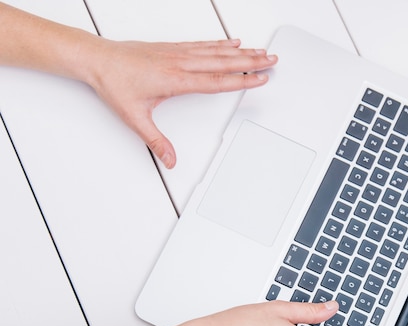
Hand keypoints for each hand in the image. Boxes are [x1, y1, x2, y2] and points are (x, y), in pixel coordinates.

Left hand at [83, 38, 276, 167]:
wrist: (95, 59)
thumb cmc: (113, 83)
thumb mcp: (135, 118)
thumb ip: (156, 141)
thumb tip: (170, 160)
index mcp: (175, 80)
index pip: (217, 81)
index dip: (241, 81)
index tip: (260, 79)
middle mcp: (180, 63)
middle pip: (224, 62)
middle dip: (251, 62)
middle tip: (271, 60)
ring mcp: (177, 53)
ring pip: (216, 51)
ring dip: (241, 52)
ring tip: (259, 51)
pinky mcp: (171, 48)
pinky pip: (202, 44)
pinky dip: (220, 43)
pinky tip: (231, 42)